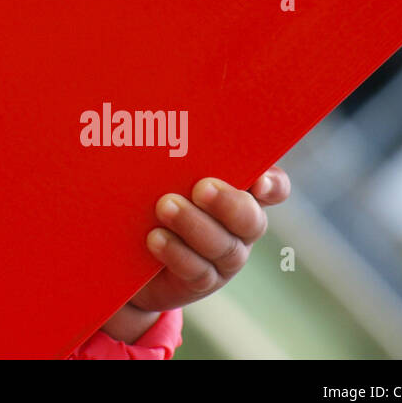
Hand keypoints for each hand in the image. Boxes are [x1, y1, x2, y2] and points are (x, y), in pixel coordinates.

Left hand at [98, 167, 291, 342]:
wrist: (127, 251)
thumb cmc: (150, 195)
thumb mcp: (162, 171)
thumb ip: (174, 155)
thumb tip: (157, 122)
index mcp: (238, 191)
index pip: (273, 186)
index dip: (272, 184)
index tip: (258, 179)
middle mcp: (239, 226)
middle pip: (251, 219)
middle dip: (228, 203)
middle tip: (201, 188)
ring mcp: (224, 257)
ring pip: (224, 246)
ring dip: (194, 225)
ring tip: (165, 206)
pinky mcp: (202, 280)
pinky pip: (198, 271)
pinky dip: (177, 253)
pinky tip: (155, 238)